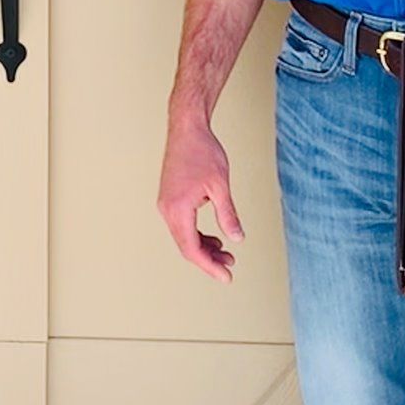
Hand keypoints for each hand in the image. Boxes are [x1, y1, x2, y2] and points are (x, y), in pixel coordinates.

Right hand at [157, 120, 242, 282]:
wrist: (187, 128)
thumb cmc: (203, 152)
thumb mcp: (220, 185)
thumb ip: (228, 214)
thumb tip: (237, 239)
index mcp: (177, 209)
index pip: (191, 248)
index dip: (210, 266)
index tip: (227, 276)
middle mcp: (167, 210)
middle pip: (186, 246)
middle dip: (209, 259)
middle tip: (231, 265)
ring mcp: (166, 204)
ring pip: (184, 236)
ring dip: (204, 247)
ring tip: (226, 253)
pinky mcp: (170, 198)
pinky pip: (183, 225)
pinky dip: (198, 234)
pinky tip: (215, 237)